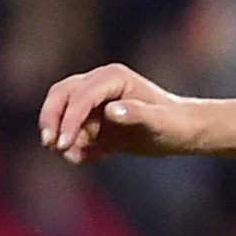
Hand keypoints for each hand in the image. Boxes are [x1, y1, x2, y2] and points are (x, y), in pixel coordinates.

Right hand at [38, 63, 202, 161]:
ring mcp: (95, 101)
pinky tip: (94, 157)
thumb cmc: (174, 124)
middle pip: (60, 96)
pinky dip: (75, 146)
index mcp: (112, 78)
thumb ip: (136, 114)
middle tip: (52, 145)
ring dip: (62, 136)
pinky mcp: (96, 120)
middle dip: (52, 119)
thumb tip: (110, 111)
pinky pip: (75, 132)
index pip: (80, 96)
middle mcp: (99, 84)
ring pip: (63, 113)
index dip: (69, 119)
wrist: (184, 131)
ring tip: (77, 158)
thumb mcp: (159, 122)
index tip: (64, 144)